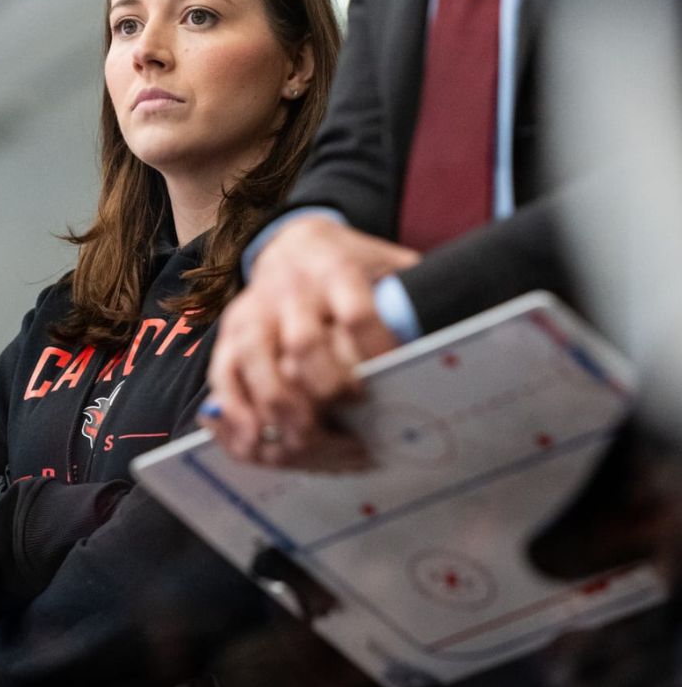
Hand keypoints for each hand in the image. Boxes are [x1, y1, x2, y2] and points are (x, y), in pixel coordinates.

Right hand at [204, 215, 418, 467]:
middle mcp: (290, 290)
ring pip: (258, 363)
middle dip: (328, 388)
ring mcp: (254, 313)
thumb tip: (463, 336)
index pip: (357, 312)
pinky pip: (223, 376)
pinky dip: (234, 413)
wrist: (289, 243)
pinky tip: (253, 443)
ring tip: (305, 443)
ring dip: (281, 408)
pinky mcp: (228, 336)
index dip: (373, 352)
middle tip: (350, 418)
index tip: (389, 383)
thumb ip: (415, 295)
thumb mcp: (386, 263)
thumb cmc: (350, 267)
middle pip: (304, 343)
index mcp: (337, 269)